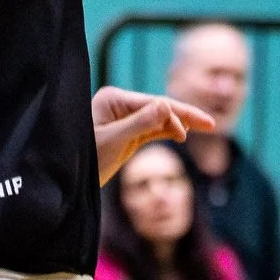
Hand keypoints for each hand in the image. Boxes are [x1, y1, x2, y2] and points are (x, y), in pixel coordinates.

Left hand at [92, 85, 214, 184]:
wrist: (68, 180)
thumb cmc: (83, 158)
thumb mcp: (113, 141)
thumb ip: (140, 123)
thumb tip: (166, 105)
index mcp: (113, 99)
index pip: (152, 103)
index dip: (173, 115)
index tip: (186, 134)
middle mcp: (120, 105)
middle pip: (159, 107)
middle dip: (185, 115)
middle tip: (211, 123)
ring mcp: (124, 119)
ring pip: (159, 119)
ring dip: (179, 124)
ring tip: (205, 127)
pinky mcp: (127, 134)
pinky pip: (153, 130)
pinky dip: (169, 132)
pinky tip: (183, 135)